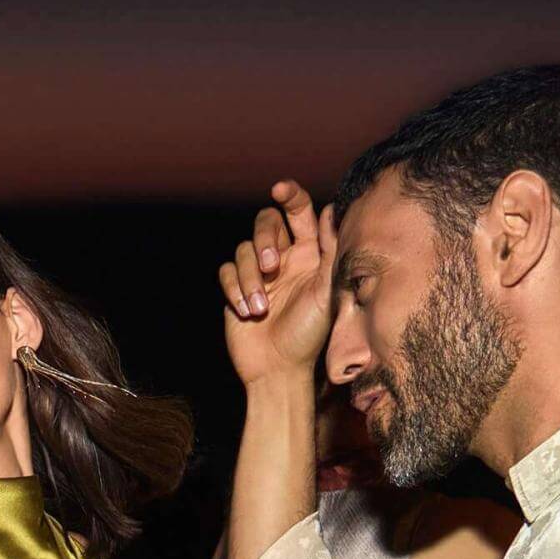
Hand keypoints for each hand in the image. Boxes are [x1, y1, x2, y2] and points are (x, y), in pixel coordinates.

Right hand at [218, 180, 336, 389]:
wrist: (278, 369)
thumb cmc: (308, 334)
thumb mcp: (326, 291)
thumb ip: (330, 250)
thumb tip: (333, 209)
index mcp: (309, 254)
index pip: (299, 212)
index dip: (290, 194)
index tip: (280, 189)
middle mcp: (284, 258)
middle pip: (265, 222)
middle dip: (265, 241)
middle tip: (272, 267)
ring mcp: (258, 273)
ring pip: (243, 249)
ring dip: (250, 278)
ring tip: (261, 309)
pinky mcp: (236, 288)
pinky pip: (226, 271)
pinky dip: (235, 290)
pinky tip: (247, 312)